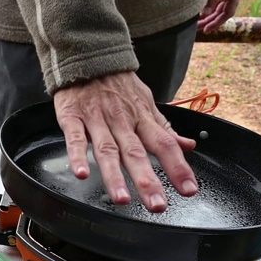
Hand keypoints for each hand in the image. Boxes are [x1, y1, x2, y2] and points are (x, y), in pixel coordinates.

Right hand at [52, 72, 197, 212]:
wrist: (88, 56)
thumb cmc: (118, 84)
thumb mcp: (145, 102)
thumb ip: (164, 128)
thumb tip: (189, 146)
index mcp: (141, 118)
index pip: (164, 144)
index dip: (178, 167)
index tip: (189, 190)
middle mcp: (121, 121)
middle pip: (136, 153)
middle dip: (148, 180)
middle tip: (157, 204)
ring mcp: (96, 119)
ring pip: (107, 150)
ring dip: (114, 175)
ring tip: (121, 198)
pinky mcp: (72, 116)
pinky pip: (74, 138)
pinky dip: (77, 155)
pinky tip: (81, 173)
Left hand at [200, 0, 245, 32]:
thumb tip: (204, 14)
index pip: (227, 13)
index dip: (217, 22)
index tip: (207, 29)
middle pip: (222, 13)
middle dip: (210, 22)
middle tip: (198, 29)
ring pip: (218, 10)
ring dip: (209, 17)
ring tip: (198, 25)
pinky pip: (216, 4)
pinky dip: (209, 10)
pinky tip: (201, 16)